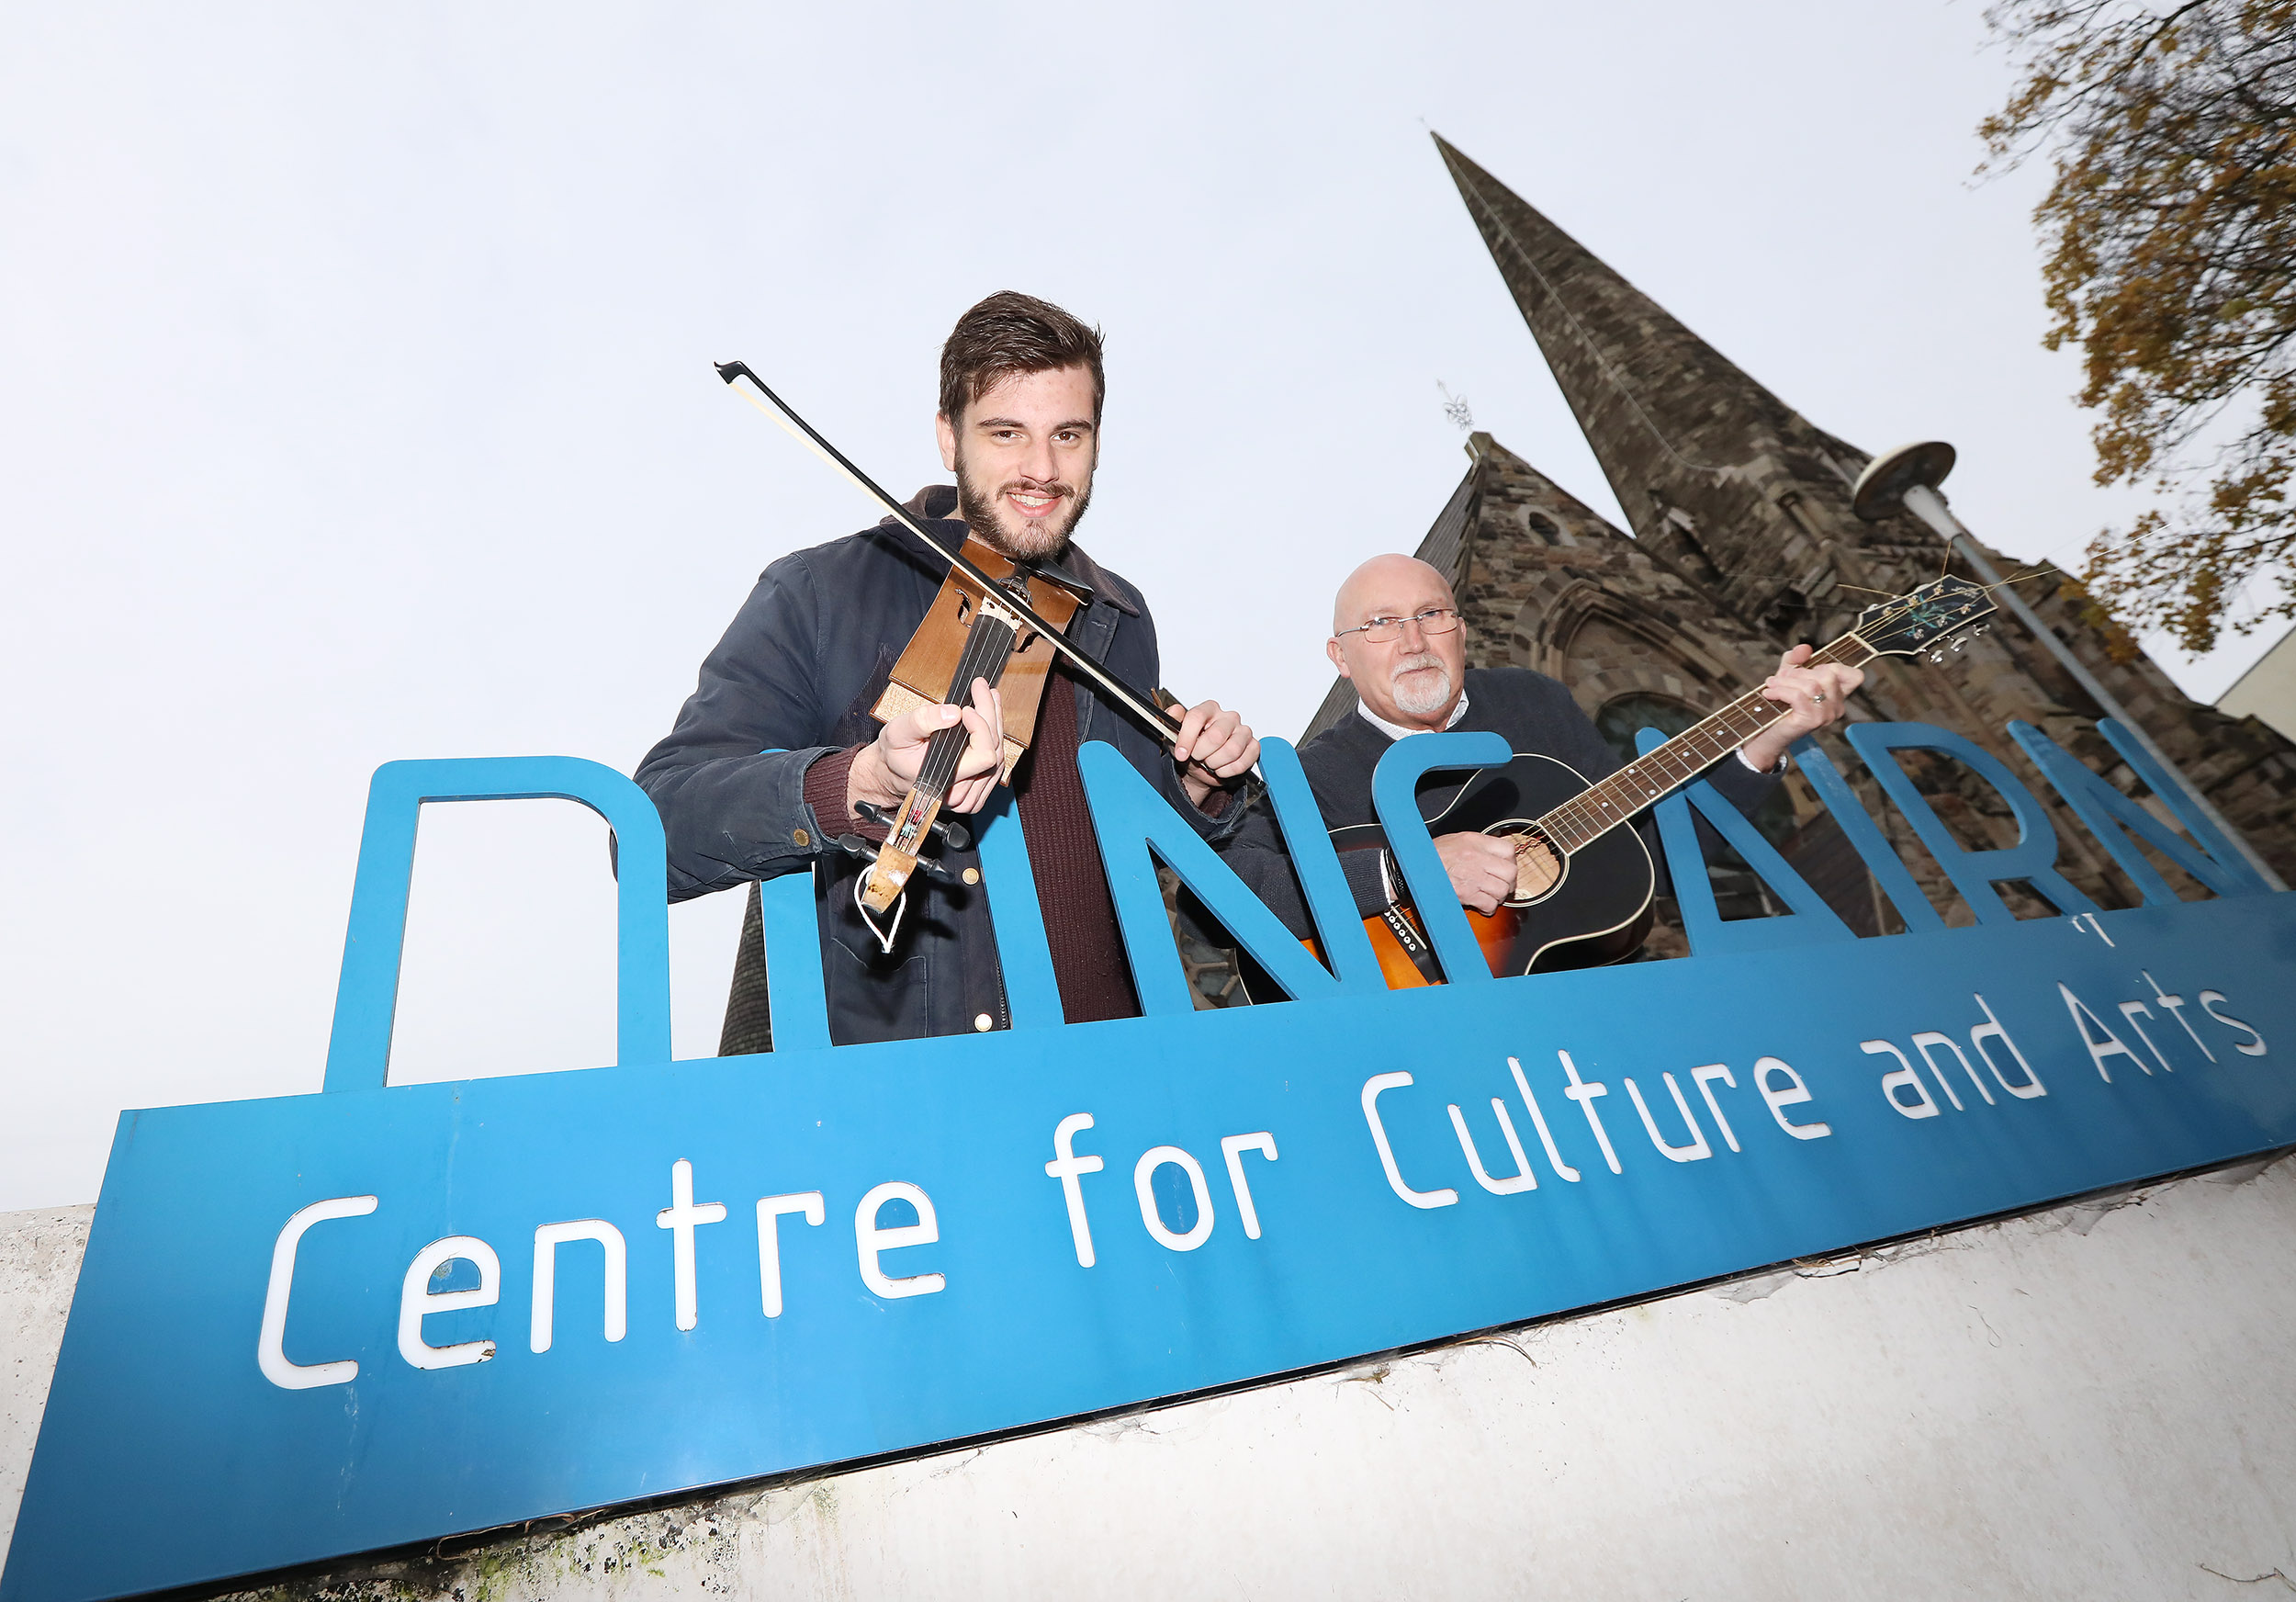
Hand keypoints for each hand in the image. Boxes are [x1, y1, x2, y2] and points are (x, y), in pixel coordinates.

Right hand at [849, 677, 1004, 817]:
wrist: (890, 772)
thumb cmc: (893, 755)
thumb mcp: (898, 732)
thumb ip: (922, 721)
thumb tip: (953, 713)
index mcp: (942, 782)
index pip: (983, 756)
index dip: (980, 727)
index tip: (967, 707)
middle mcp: (961, 794)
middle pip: (994, 751)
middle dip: (989, 714)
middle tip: (981, 688)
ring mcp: (971, 794)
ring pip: (999, 755)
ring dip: (995, 722)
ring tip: (988, 696)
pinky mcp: (977, 789)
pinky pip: (996, 761)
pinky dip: (994, 735)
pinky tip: (989, 716)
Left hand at [1172, 697, 1258, 807]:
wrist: (1200, 767)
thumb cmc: (1191, 748)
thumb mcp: (1174, 735)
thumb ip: (1171, 721)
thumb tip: (1174, 712)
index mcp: (1209, 709)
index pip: (1198, 716)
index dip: (1187, 737)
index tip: (1181, 753)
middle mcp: (1229, 717)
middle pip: (1216, 736)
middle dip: (1202, 753)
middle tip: (1196, 757)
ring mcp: (1243, 731)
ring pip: (1232, 750)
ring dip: (1215, 763)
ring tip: (1209, 763)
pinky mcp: (1253, 747)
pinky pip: (1242, 762)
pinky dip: (1228, 771)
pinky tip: (1220, 768)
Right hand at [1434, 831, 1518, 915]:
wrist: (1414, 868)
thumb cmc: (1431, 855)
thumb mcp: (1457, 840)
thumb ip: (1478, 845)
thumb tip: (1496, 853)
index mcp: (1475, 842)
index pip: (1509, 850)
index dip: (1511, 862)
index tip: (1507, 868)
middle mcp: (1476, 858)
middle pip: (1510, 872)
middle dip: (1509, 882)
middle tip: (1503, 885)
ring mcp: (1472, 877)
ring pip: (1502, 890)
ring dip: (1499, 896)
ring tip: (1491, 895)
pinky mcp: (1466, 894)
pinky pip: (1489, 904)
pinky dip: (1489, 908)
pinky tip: (1483, 905)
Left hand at [1740, 644, 1862, 770]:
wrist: (1768, 733)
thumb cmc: (1781, 704)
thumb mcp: (1789, 675)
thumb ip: (1796, 659)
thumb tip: (1805, 648)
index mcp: (1838, 695)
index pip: (1855, 677)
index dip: (1836, 666)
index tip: (1813, 669)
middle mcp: (1837, 707)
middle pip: (1829, 675)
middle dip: (1801, 671)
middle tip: (1781, 675)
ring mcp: (1826, 715)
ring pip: (1811, 685)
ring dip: (1786, 680)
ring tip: (1771, 683)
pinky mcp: (1811, 721)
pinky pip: (1798, 696)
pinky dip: (1780, 691)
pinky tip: (1769, 693)